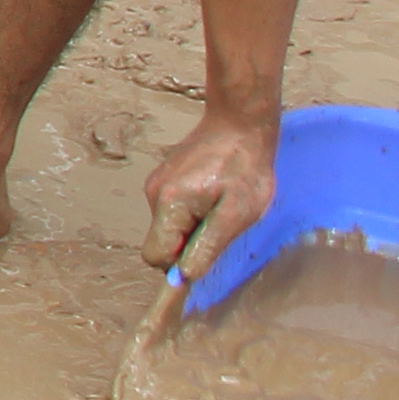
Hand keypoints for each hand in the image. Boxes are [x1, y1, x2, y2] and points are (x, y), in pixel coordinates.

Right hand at [140, 102, 281, 283]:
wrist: (239, 123)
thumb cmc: (244, 168)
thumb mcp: (237, 213)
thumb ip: (208, 246)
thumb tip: (185, 276)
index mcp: (169, 205)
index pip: (155, 255)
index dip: (177, 264)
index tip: (204, 256)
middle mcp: (154, 194)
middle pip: (161, 241)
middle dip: (188, 244)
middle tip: (221, 227)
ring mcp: (157, 183)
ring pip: (168, 225)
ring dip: (192, 226)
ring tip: (222, 206)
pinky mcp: (165, 176)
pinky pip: (172, 208)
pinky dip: (192, 211)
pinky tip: (215, 194)